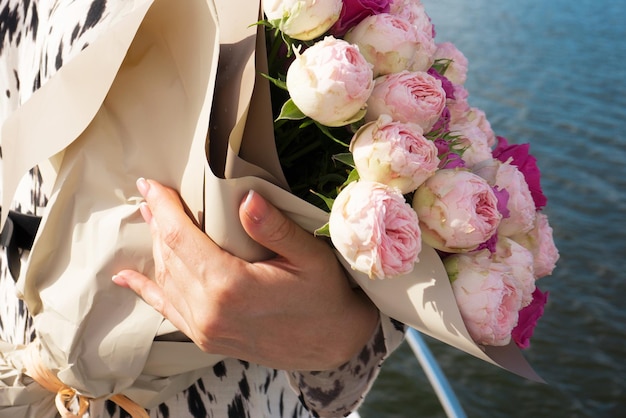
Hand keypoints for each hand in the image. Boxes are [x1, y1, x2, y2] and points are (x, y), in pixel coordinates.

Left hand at [113, 178, 377, 370]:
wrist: (332, 343)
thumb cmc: (325, 295)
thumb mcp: (310, 256)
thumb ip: (274, 228)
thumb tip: (246, 198)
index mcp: (231, 287)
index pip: (181, 238)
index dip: (163, 207)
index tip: (150, 184)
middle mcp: (210, 312)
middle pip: (169, 257)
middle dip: (157, 222)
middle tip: (151, 195)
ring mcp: (205, 330)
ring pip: (165, 280)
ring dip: (156, 247)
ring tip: (150, 220)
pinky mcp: (207, 339)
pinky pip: (167, 310)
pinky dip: (146, 290)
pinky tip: (127, 278)